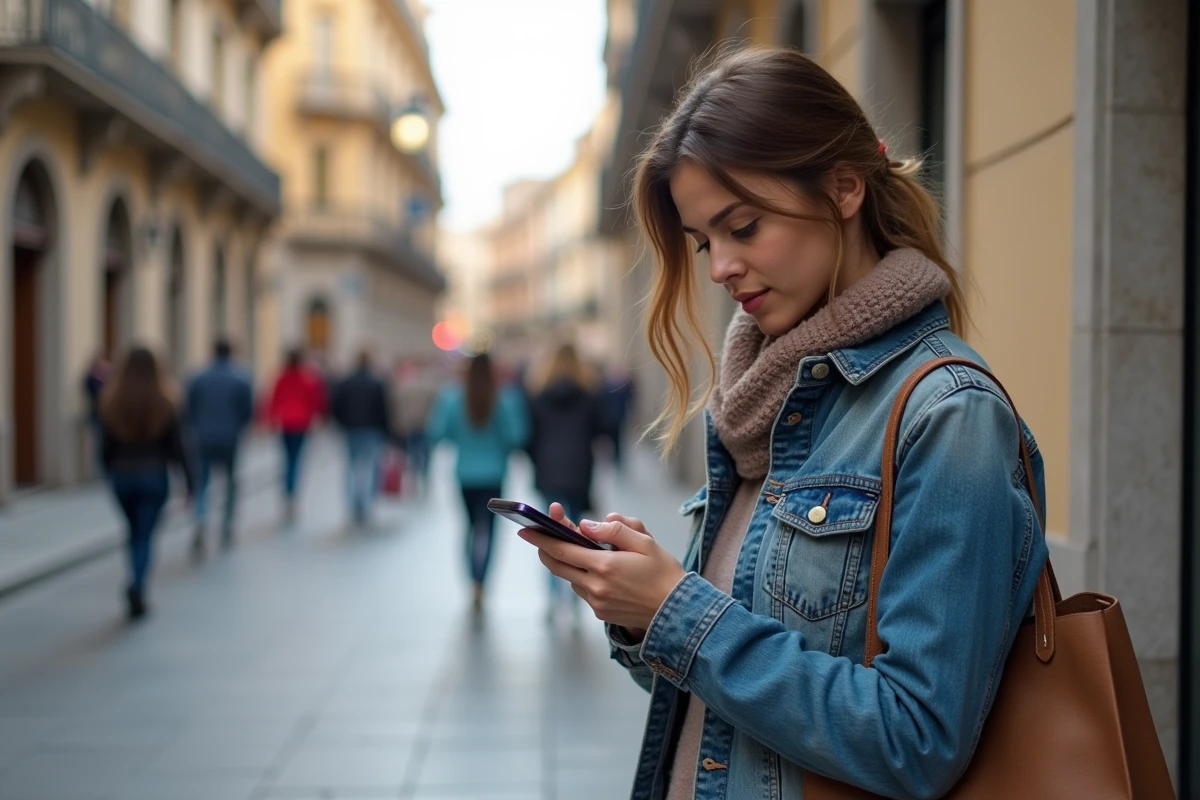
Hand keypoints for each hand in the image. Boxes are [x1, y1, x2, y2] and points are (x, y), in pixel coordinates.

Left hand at [518, 508, 685, 631]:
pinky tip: (598, 569)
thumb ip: (614, 530)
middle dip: (546, 549)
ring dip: (569, 563)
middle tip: (541, 535)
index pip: (562, 549)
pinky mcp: (601, 613)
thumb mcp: (645, 542)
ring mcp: (597, 603)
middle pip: (557, 566)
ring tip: (580, 549)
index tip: (526, 529)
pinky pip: (583, 590)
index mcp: (605, 566)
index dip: (541, 538)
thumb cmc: (664, 573)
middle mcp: (596, 587)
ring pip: (570, 578)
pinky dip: (583, 576)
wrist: (678, 612)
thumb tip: (586, 525)